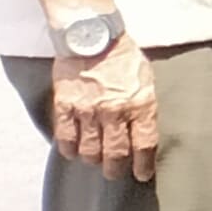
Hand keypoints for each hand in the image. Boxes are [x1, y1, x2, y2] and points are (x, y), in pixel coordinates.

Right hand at [51, 37, 154, 178]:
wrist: (92, 35)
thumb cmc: (123, 55)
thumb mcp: (146, 79)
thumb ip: (144, 105)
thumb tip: (144, 129)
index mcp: (140, 104)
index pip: (144, 144)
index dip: (143, 165)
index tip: (142, 174)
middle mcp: (114, 111)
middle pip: (115, 153)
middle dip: (116, 169)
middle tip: (115, 173)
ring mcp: (88, 110)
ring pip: (89, 150)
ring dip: (93, 160)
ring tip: (95, 161)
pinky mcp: (65, 105)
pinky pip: (65, 137)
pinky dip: (68, 149)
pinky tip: (72, 152)